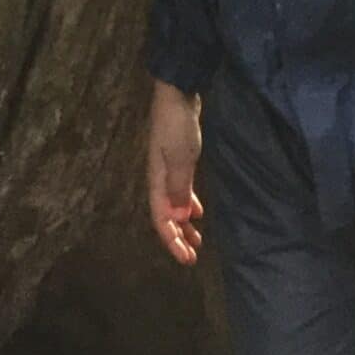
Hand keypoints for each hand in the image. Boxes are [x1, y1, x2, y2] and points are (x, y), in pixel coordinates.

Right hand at [147, 80, 204, 264]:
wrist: (177, 96)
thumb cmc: (177, 126)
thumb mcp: (181, 159)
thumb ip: (179, 188)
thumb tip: (179, 218)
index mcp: (156, 181)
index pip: (160, 220)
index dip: (171, 241)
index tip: (186, 259)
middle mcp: (159, 180)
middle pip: (166, 217)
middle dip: (177, 238)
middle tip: (192, 256)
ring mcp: (168, 171)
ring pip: (174, 207)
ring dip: (184, 224)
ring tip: (197, 239)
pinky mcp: (179, 162)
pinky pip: (181, 193)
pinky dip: (188, 205)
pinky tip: (197, 212)